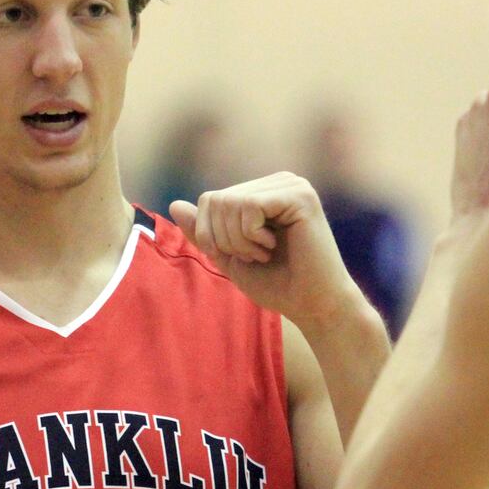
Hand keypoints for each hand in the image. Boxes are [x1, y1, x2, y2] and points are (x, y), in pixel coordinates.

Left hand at [169, 173, 363, 330]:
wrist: (313, 306)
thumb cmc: (277, 284)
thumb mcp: (229, 257)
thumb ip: (203, 232)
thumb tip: (174, 205)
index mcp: (263, 191)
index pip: (210, 199)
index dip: (211, 235)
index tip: (242, 256)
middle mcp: (278, 181)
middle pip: (216, 200)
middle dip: (225, 239)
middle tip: (257, 257)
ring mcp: (291, 185)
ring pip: (230, 203)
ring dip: (240, 240)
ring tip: (266, 253)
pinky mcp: (301, 195)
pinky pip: (249, 207)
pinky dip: (252, 236)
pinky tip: (275, 246)